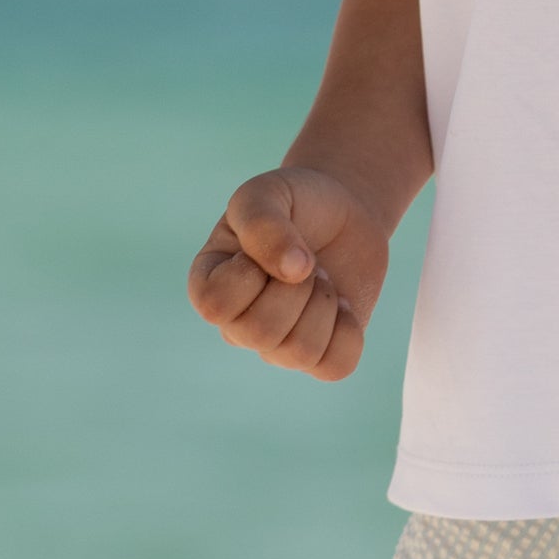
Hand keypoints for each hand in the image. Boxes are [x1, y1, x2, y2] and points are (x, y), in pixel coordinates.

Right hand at [185, 164, 389, 381]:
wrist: (343, 209)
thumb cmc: (296, 201)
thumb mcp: (270, 192)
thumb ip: (264, 222)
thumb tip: (292, 271)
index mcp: (210, 282)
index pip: (215, 304)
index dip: (250, 272)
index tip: (269, 241)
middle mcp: (237, 323)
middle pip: (260, 332)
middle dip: (297, 286)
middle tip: (306, 260)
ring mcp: (277, 344)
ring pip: (299, 351)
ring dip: (324, 302)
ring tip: (321, 276)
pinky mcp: (319, 355)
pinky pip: (335, 367)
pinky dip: (348, 330)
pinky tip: (342, 304)